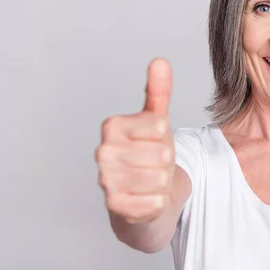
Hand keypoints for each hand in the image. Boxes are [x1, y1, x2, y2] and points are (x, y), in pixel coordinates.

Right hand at [95, 57, 174, 223]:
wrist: (145, 198)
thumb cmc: (151, 156)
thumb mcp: (157, 122)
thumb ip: (158, 91)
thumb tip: (160, 61)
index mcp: (111, 126)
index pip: (160, 126)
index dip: (166, 137)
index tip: (155, 142)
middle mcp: (103, 152)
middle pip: (163, 153)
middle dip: (166, 163)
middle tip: (155, 165)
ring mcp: (106, 181)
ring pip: (160, 178)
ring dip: (163, 183)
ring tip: (151, 181)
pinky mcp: (115, 208)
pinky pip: (155, 202)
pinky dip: (158, 203)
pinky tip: (147, 200)